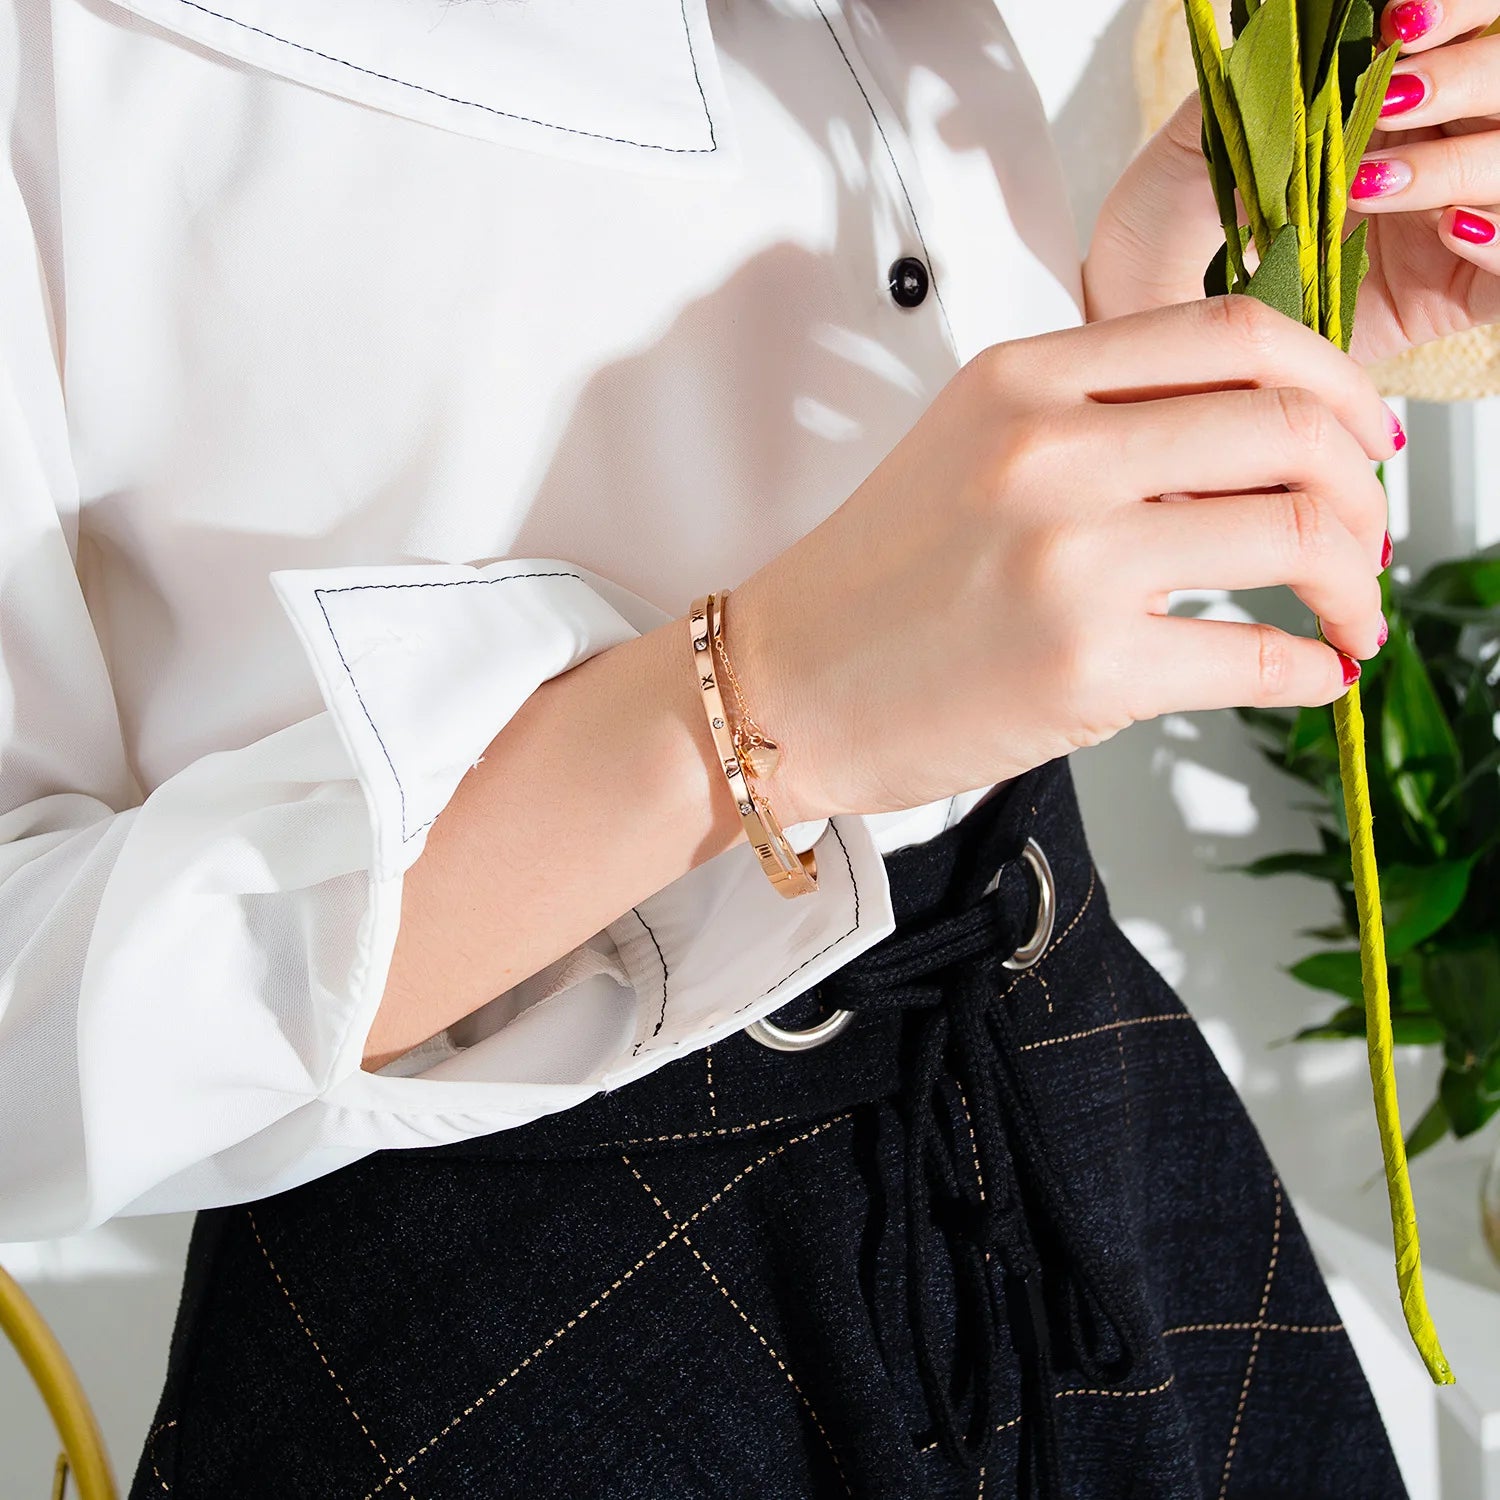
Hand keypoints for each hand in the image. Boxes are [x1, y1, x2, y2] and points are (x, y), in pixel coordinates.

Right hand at [725, 299, 1399, 825]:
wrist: (784, 685)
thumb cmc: (875, 581)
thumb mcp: (975, 448)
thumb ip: (1102, 420)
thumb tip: (1255, 447)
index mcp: (1026, 379)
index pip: (1236, 332)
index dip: (1335, 379)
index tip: (1359, 433)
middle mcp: (1052, 450)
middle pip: (1288, 425)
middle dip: (1361, 488)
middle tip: (1367, 534)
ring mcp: (1070, 557)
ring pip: (1296, 532)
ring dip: (1354, 579)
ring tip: (1350, 613)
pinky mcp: (1085, 665)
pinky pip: (1256, 657)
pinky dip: (1312, 669)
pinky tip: (1312, 673)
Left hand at [1085, 3, 1499, 365]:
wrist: (1146, 316)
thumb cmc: (1170, 227)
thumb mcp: (1208, 136)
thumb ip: (1266, 78)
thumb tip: (1309, 19)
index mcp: (1394, 91)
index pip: (1471, 24)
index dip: (1458, 10)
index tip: (1397, 21)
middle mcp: (1437, 145)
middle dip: (1465, 76)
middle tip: (1389, 103)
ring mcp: (1452, 217)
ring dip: (1462, 160)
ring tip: (1372, 184)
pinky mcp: (1455, 292)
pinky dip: (1499, 238)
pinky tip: (1444, 228)